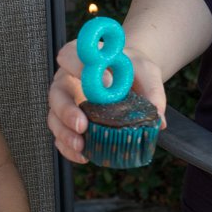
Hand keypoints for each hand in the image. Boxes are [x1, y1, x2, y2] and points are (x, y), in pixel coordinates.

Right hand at [47, 41, 167, 163]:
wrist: (128, 79)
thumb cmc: (131, 70)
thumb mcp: (146, 71)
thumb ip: (152, 90)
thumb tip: (157, 118)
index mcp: (82, 58)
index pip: (69, 56)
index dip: (80, 67)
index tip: (104, 81)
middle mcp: (67, 80)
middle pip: (56, 93)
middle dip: (66, 110)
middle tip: (82, 124)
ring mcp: (65, 103)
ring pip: (54, 118)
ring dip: (65, 134)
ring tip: (81, 145)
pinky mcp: (68, 123)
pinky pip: (61, 137)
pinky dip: (69, 149)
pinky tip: (84, 156)